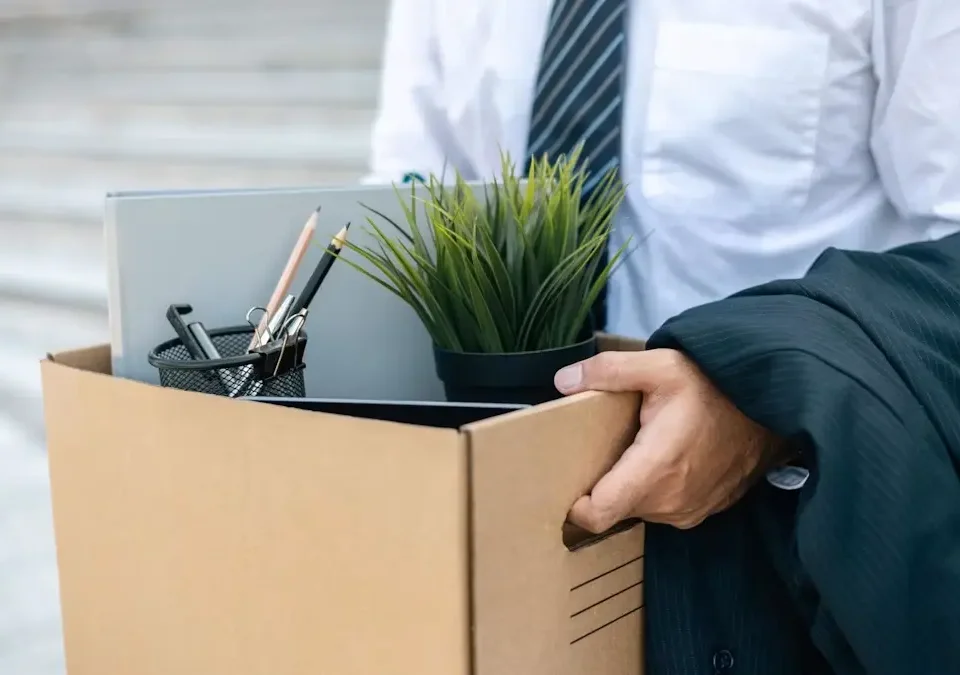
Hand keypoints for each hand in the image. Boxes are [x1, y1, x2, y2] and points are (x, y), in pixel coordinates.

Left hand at [554, 349, 788, 531]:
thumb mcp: (660, 365)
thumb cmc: (715, 385)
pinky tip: (663, 458)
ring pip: (639, 509)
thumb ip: (608, 371)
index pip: (599, 513)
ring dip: (630, 486)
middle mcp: (670, 499)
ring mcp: (689, 510)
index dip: (576, 504)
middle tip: (599, 449)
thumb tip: (562, 381)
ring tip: (635, 449)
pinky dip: (656, 489)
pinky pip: (664, 508)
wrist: (772, 405)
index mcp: (655, 468)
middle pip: (615, 508)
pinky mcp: (703, 511)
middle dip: (601, 485)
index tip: (567, 481)